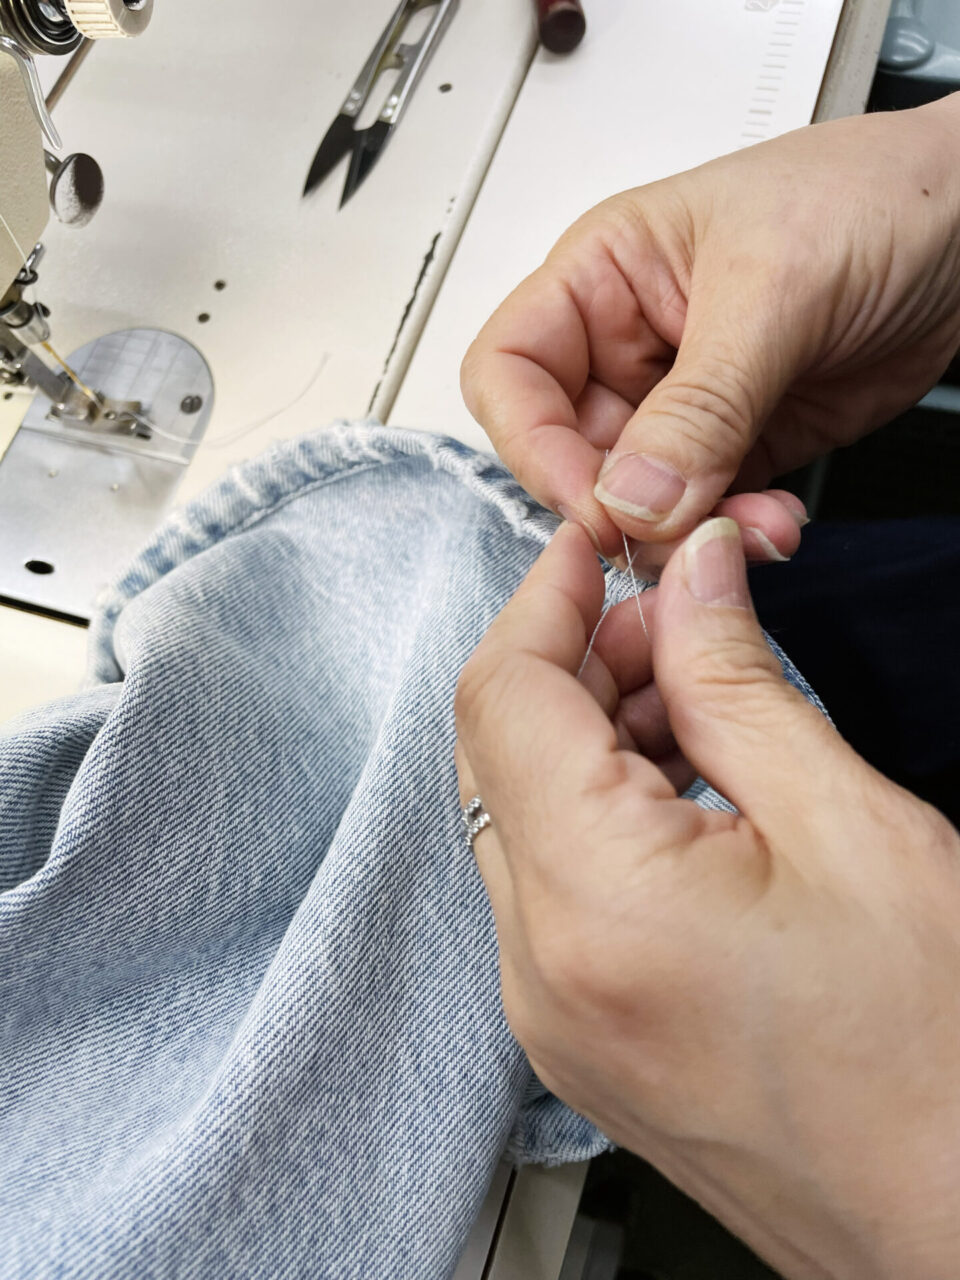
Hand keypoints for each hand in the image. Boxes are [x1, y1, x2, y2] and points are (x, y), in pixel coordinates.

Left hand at [455, 521, 959, 1279]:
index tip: (594, 547)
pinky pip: (549, 886)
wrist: (957, 1227)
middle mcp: (542, 972)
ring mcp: (551, 1015)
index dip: (544, 597)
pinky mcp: (578, 1036)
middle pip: (499, 752)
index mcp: (598, 906)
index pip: (504, 696)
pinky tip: (686, 791)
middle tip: (679, 624)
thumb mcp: (851, 828)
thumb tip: (693, 578)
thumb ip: (737, 682)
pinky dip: (597, 813)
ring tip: (703, 708)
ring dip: (590, 736)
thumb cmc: (940, 1064)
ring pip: (519, 815)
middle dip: (576, 662)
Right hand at [461, 97, 959, 571]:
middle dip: (619, 505)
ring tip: (747, 528)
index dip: (530, 442)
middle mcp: (630, 344)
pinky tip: (774, 525)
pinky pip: (706, 513)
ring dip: (685, 532)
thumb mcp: (772, 289)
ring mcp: (683, 403)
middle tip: (673, 530)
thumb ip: (699, 404)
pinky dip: (733, 534)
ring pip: (639, 499)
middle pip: (570, 452)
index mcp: (603, 277)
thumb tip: (631, 496)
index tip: (589, 498)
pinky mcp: (739, 446)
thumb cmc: (872, 196)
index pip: (510, 372)